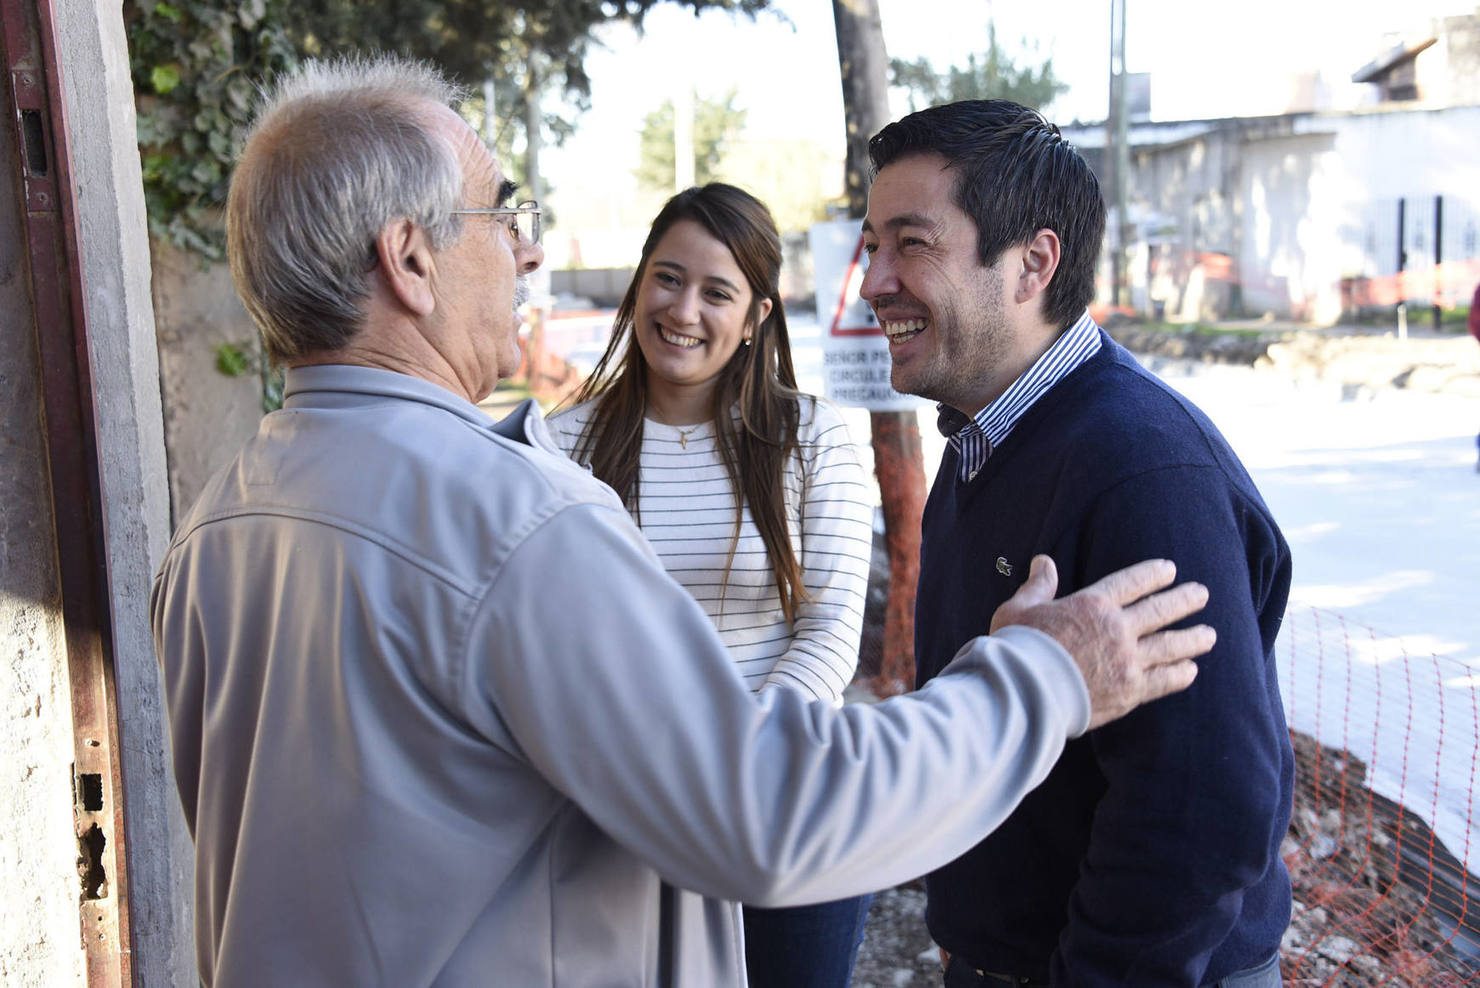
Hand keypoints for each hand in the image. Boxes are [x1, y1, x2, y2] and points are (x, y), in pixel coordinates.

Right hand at [991, 555, 1212, 729]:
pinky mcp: (1130, 692)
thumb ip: (1038, 586)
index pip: (1132, 582)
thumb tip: (1043, 562)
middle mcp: (1118, 630)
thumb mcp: (1018, 609)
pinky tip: (1191, 669)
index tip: (1170, 570)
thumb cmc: (1017, 648)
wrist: (1024, 693)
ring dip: (1193, 638)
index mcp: (1092, 605)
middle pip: (1161, 610)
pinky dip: (1180, 674)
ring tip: (1209, 634)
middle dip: (1185, 600)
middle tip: (1202, 594)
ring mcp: (1128, 662)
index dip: (1153, 574)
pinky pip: (1164, 680)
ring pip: (1171, 645)